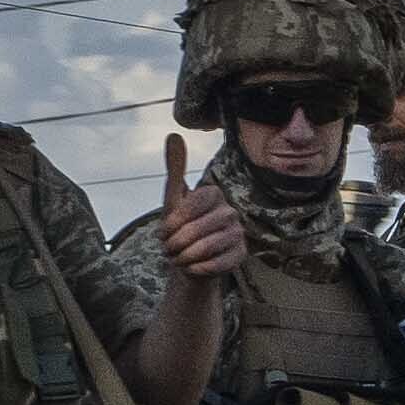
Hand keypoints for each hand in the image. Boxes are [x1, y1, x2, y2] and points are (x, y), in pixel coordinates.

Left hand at [156, 133, 247, 286]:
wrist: (187, 261)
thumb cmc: (179, 228)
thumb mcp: (172, 199)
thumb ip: (174, 168)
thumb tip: (174, 135)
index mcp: (213, 194)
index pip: (194, 203)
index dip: (174, 221)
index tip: (163, 232)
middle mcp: (230, 211)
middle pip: (197, 229)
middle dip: (176, 243)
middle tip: (169, 249)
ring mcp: (238, 233)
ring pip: (207, 247)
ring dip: (185, 257)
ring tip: (179, 258)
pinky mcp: (240, 255)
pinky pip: (216, 265)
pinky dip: (197, 269)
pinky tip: (192, 267)